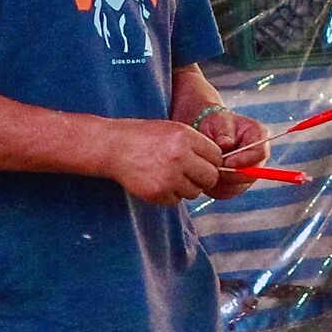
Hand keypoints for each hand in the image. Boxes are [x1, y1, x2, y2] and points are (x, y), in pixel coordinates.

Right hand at [105, 119, 222, 205]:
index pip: (217, 156)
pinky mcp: (158, 193)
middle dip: (202, 178)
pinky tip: (158, 182)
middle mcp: (180, 157)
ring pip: (194, 192)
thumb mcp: (172, 130)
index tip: (201, 162)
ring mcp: (169, 177)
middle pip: (210, 177)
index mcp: (186, 137)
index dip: (210, 161)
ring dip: (185, 187)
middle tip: (188, 174)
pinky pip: (176, 201)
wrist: (113, 147)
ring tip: (168, 175)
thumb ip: (195, 145)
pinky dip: (170, 195)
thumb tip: (218, 165)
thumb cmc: (143, 136)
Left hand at [204, 111, 271, 201]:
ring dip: (222, 181)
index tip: (227, 161)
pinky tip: (206, 176)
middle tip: (214, 169)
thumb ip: (224, 131)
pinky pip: (228, 192)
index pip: (260, 153)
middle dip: (231, 174)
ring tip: (208, 169)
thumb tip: (226, 143)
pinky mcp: (237, 184)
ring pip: (239, 186)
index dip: (245, 160)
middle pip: (252, 174)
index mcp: (259, 136)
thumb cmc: (215, 124)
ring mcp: (249, 172)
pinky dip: (216, 187)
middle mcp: (258, 156)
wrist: (208, 134)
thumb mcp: (218, 121)